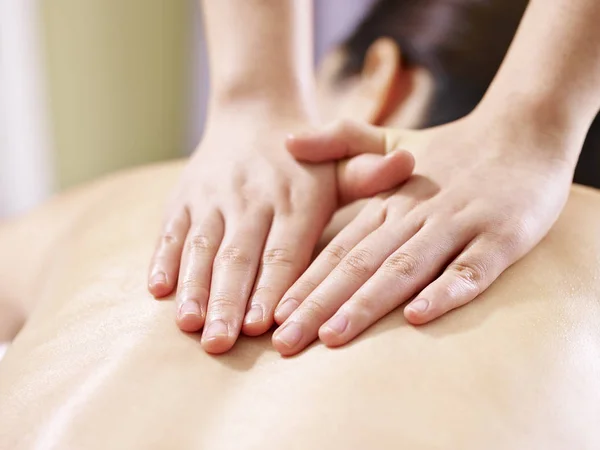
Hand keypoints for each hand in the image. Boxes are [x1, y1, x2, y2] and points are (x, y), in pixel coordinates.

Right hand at [147, 110, 413, 353]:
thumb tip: (409, 162)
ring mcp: (214, 196)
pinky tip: (159, 290)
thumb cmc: (307, 158)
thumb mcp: (343, 159)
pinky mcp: (185, 196)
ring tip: (189, 325)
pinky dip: (164, 258)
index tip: (263, 325)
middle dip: (228, 300)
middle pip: (239, 255)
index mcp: (295, 196)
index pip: (284, 250)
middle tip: (221, 343)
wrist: (254, 111)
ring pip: (202, 245)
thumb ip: (369, 171)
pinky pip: (171, 229)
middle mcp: (252, 197)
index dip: (273, 287)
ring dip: (194, 286)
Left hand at [272, 116, 575, 355]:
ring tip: (332, 336)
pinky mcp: (501, 236)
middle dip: (319, 305)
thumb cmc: (452, 150)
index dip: (304, 282)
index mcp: (387, 202)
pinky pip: (471, 269)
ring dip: (367, 303)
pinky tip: (417, 317)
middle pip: (360, 264)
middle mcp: (415, 214)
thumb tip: (286, 141)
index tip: (272, 316)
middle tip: (284, 342)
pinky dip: (445, 292)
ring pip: (405, 268)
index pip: (338, 247)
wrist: (525, 129)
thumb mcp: (391, 142)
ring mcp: (458, 225)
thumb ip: (340, 141)